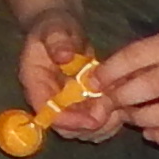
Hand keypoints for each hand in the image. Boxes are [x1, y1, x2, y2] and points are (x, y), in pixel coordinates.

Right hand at [15, 10, 116, 143]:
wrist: (60, 29)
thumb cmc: (54, 27)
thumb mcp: (54, 28)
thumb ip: (57, 41)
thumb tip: (64, 56)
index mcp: (35, 84)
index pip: (47, 113)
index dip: (70, 120)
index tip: (94, 118)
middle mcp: (48, 101)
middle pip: (66, 129)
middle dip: (91, 125)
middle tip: (113, 111)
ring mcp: (65, 106)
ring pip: (83, 131)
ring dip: (104, 126)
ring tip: (121, 108)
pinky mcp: (80, 107)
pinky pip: (95, 124)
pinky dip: (111, 121)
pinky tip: (123, 106)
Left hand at [96, 25, 158, 150]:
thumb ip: (142, 58)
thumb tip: (102, 79)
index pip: (136, 56)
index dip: (111, 71)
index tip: (94, 82)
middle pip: (149, 87)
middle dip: (122, 99)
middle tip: (110, 104)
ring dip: (140, 119)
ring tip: (130, 117)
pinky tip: (151, 134)